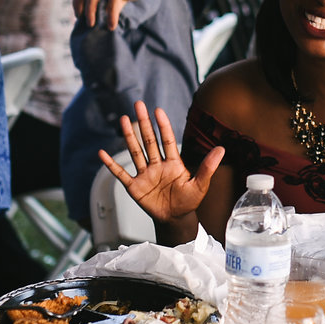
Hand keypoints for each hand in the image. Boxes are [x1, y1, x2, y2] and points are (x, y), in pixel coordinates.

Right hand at [99, 102, 222, 224]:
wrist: (176, 218)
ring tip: (124, 119)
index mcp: (173, 163)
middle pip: (149, 140)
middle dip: (143, 123)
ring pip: (135, 152)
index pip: (167, 140)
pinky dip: (111, 165)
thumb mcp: (200, 184)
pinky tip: (103, 153)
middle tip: (138, 104)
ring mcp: (145, 175)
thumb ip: (208, 167)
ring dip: (129, 136)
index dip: (163, 126)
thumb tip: (221, 148)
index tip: (158, 110)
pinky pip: (121, 174)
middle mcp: (157, 165)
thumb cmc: (188, 201)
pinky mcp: (135, 187)